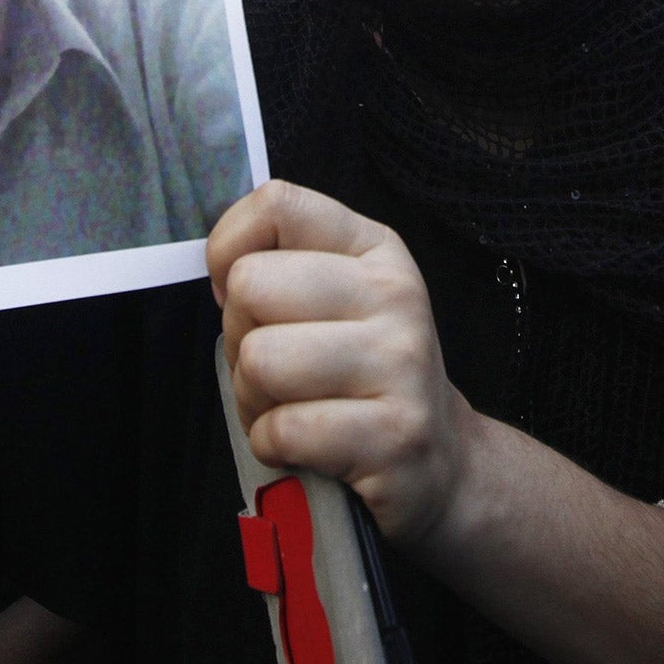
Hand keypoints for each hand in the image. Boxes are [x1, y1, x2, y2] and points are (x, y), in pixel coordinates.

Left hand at [209, 179, 473, 540]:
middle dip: (240, 337)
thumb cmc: (364, 376)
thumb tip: (220, 274)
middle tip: (276, 368)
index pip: (277, 204)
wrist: (443, 459)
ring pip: (259, 359)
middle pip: (251, 285)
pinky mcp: (393, 433)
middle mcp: (395, 294)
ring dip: (254, 399)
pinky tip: (308, 446)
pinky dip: (273, 445)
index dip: (229, 250)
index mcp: (375, 249)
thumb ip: (284, 267)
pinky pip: (282, 429)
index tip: (247, 296)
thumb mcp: (340, 300)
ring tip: (292, 408)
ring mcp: (400, 362)